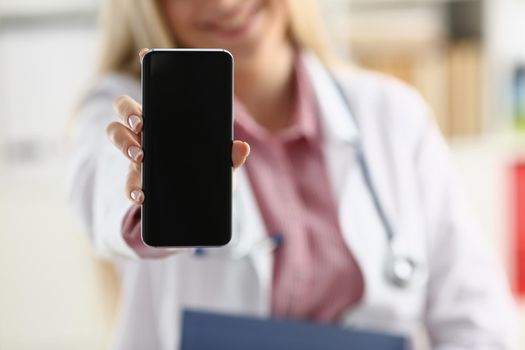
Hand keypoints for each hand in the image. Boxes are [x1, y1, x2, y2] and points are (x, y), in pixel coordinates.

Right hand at [106, 49, 249, 204]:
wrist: (197, 203)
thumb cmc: (207, 172)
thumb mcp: (222, 164)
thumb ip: (230, 156)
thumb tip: (241, 148)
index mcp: (168, 119)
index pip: (155, 89)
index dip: (149, 67)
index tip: (146, 54)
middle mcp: (147, 131)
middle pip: (124, 108)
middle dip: (128, 111)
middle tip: (142, 123)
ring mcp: (138, 153)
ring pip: (115, 134)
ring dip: (123, 142)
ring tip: (140, 156)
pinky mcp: (137, 179)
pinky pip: (127, 180)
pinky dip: (132, 187)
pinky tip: (143, 194)